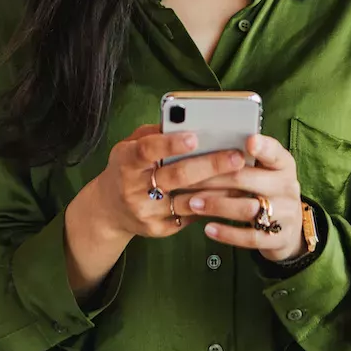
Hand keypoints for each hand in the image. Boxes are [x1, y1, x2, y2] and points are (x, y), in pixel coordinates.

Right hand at [84, 124, 245, 240]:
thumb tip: (187, 120)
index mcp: (125, 162)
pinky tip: (230, 197)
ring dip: (218, 189)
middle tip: (236, 156)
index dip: (170, 144)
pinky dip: (211, 206)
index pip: (147, 150)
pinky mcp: (157, 230)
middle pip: (176, 176)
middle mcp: (133, 189)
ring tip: (242, 176)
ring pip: (188, 201)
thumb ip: (154, 133)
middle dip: (209, 165)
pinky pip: (189, 218)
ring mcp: (145, 212)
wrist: (108, 210)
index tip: (195, 136)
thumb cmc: (127, 168)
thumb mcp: (130, 146)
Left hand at [177, 134, 306, 261]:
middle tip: (187, 178)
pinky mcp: (278, 239)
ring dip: (216, 205)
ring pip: (247, 209)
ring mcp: (285, 214)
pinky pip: (250, 237)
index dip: (263, 147)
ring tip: (192, 203)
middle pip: (248, 180)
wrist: (289, 227)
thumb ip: (243, 160)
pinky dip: (227, 233)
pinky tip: (208, 228)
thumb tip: (205, 148)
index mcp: (284, 165)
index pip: (275, 152)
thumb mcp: (265, 171)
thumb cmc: (266, 189)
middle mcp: (287, 187)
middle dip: (215, 179)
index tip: (249, 141)